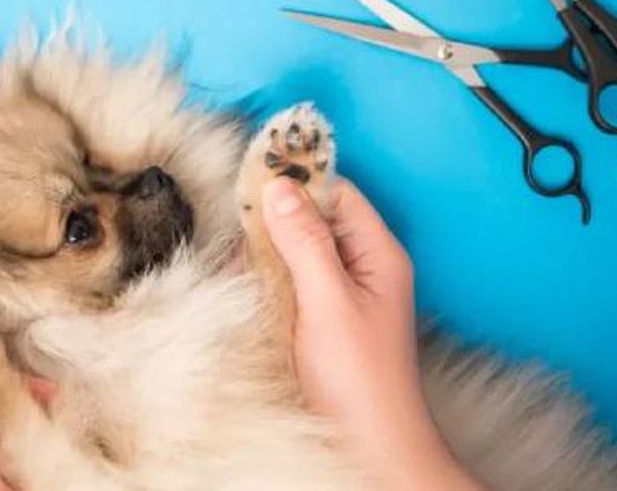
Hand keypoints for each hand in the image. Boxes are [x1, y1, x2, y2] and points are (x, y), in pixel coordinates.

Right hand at [263, 177, 483, 490]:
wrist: (368, 446)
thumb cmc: (360, 380)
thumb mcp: (328, 300)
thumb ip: (305, 240)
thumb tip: (278, 188)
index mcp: (378, 254)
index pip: (336, 192)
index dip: (298, 178)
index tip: (255, 170)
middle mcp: (362, 268)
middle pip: (314, 217)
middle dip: (276, 214)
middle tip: (238, 214)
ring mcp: (340, 295)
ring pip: (297, 249)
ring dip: (267, 247)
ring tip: (240, 253)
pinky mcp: (320, 319)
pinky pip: (290, 280)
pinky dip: (267, 276)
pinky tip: (247, 283)